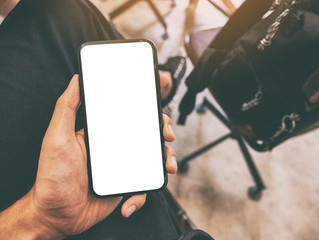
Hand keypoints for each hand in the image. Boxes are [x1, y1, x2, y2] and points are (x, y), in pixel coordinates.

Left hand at [9, 73, 176, 238]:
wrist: (56, 215)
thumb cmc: (52, 176)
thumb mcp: (56, 137)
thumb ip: (66, 108)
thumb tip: (75, 80)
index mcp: (103, 134)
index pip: (129, 115)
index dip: (148, 110)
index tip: (158, 107)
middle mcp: (115, 149)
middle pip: (147, 135)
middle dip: (163, 133)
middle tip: (168, 136)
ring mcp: (122, 168)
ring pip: (152, 160)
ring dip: (165, 162)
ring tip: (167, 168)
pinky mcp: (125, 187)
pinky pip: (142, 188)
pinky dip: (141, 196)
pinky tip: (128, 203)